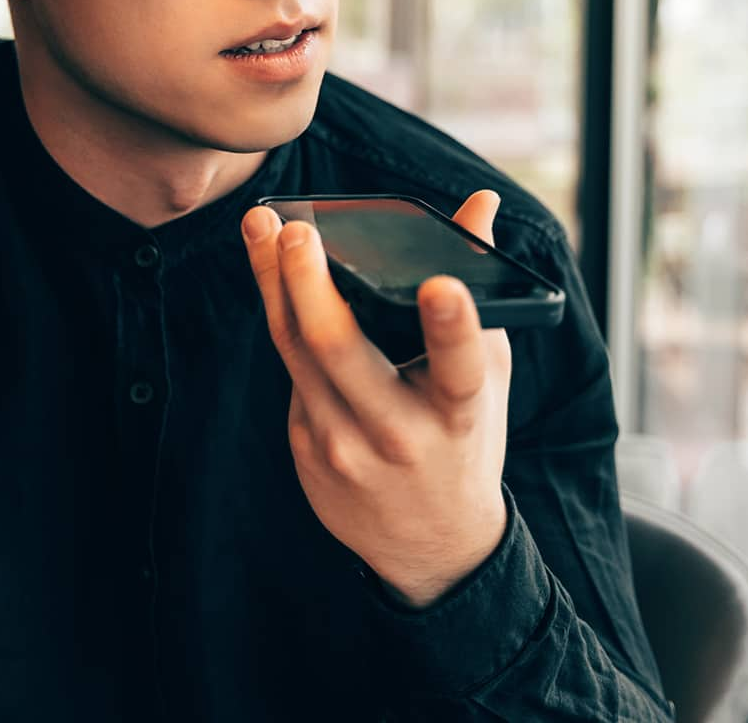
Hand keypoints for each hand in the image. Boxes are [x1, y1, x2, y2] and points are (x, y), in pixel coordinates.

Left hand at [241, 190, 510, 607]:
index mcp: (458, 414)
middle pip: (340, 352)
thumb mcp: (487, 373)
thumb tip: (482, 202)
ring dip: (274, 283)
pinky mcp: (305, 449)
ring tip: (260, 226)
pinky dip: (285, 318)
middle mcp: (397, 433)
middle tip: (296, 230)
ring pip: (295, 352)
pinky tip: (275, 275)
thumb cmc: (464, 440)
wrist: (431, 545)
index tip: (441, 286)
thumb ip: (478, 288)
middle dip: (311, 284)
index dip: (452, 327)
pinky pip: (291, 371)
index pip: (459, 369)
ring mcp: (343, 447)